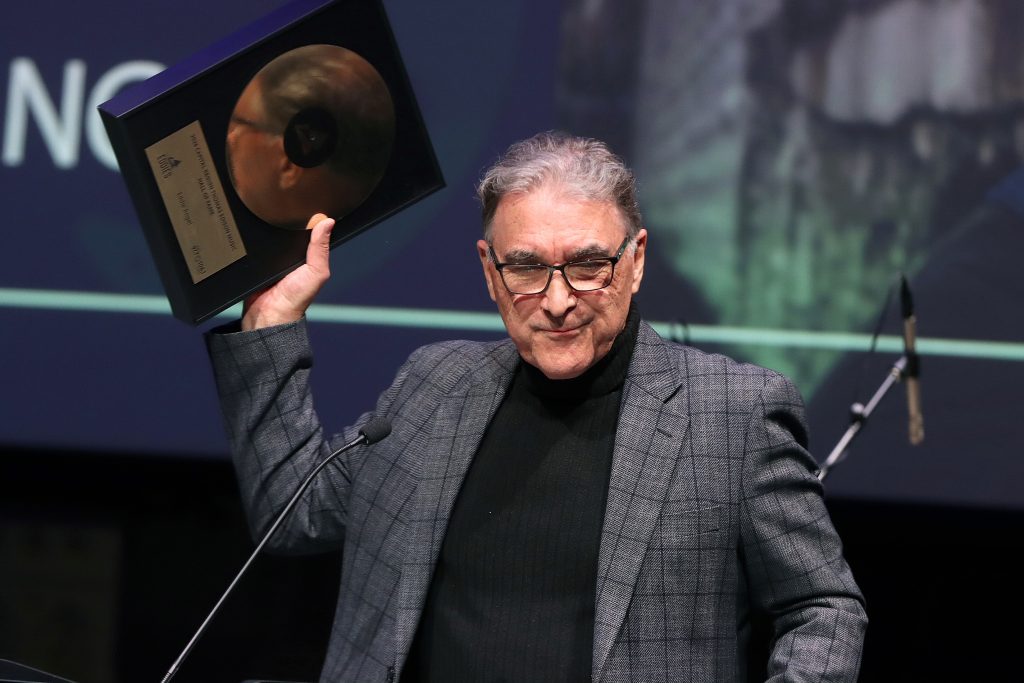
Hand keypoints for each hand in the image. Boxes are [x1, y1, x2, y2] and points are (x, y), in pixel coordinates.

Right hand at [241, 213, 334, 329]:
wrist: (267, 314)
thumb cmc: (295, 299)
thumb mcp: (316, 273)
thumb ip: (321, 250)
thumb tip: (327, 223)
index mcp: (308, 256)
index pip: (311, 231)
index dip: (312, 218)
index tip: (310, 202)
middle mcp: (292, 255)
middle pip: (290, 230)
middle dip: (288, 221)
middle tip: (286, 207)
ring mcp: (273, 256)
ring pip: (271, 234)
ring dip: (269, 228)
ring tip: (269, 217)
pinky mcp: (256, 259)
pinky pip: (255, 243)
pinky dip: (255, 238)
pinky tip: (256, 229)